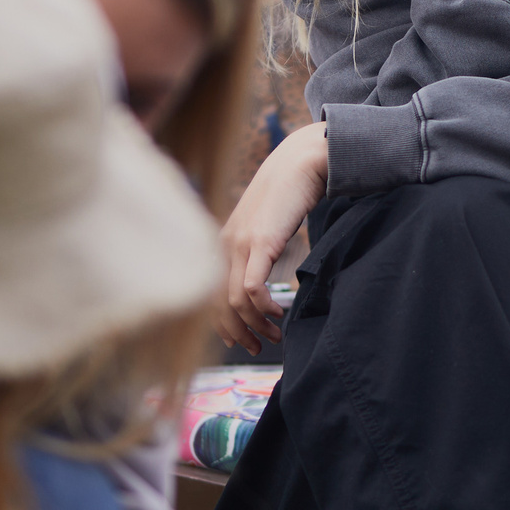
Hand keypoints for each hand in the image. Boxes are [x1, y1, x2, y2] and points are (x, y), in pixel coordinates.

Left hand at [217, 121, 327, 351]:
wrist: (301, 162)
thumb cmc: (286, 193)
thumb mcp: (262, 226)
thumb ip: (255, 250)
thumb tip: (258, 282)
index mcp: (220, 243)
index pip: (208, 296)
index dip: (222, 325)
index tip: (242, 340)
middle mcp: (223, 244)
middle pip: (216, 305)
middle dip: (236, 333)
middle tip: (257, 347)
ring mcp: (239, 242)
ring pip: (233, 301)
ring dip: (253, 325)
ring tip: (274, 335)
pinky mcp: (260, 241)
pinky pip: (251, 287)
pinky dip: (262, 307)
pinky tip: (277, 312)